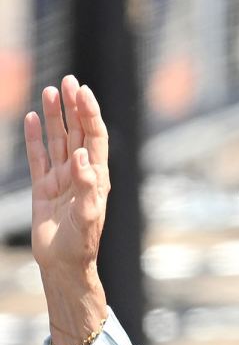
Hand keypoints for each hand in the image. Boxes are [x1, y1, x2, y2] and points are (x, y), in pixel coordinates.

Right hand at [24, 75, 110, 274]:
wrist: (64, 263)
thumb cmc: (82, 243)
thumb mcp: (88, 216)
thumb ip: (87, 186)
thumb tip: (81, 156)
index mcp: (97, 177)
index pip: (95, 138)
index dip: (90, 114)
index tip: (84, 92)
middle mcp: (81, 174)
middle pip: (78, 133)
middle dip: (74, 107)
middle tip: (69, 80)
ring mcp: (62, 179)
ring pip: (58, 140)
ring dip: (55, 117)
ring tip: (50, 91)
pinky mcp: (44, 188)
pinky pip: (38, 157)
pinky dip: (36, 138)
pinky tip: (34, 119)